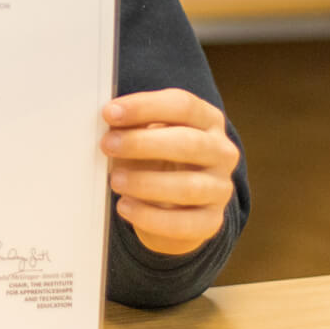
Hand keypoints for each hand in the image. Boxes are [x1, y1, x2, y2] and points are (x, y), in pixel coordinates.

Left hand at [100, 88, 239, 256]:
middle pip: (189, 143)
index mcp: (208, 120)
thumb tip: (110, 119)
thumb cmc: (158, 158)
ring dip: (145, 182)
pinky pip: (183, 223)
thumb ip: (134, 125)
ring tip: (115, 180)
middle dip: (142, 143)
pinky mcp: (211, 221)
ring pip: (188, 186)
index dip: (145, 107)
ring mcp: (220, 188)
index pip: (182, 105)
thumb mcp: (148, 134)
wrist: (174, 204)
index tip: (110, 112)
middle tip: (108, 144)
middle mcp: (222, 152)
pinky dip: (149, 216)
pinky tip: (125, 206)